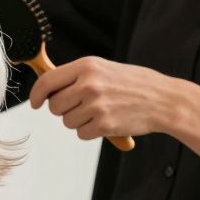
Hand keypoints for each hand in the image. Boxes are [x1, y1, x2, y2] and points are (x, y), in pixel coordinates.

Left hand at [29, 57, 179, 140]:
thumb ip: (75, 76)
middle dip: (64, 110)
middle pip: (55, 106)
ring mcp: (97, 104)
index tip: (35, 103)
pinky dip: (91, 132)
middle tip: (83, 106)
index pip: (47, 81)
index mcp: (86, 66)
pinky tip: (107, 122)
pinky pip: (81, 134)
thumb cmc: (133, 84)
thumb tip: (45, 88)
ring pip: (67, 122)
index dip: (36, 94)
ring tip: (101, 111)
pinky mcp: (104, 124)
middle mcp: (89, 84)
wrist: (164, 100)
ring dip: (79, 121)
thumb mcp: (103, 69)